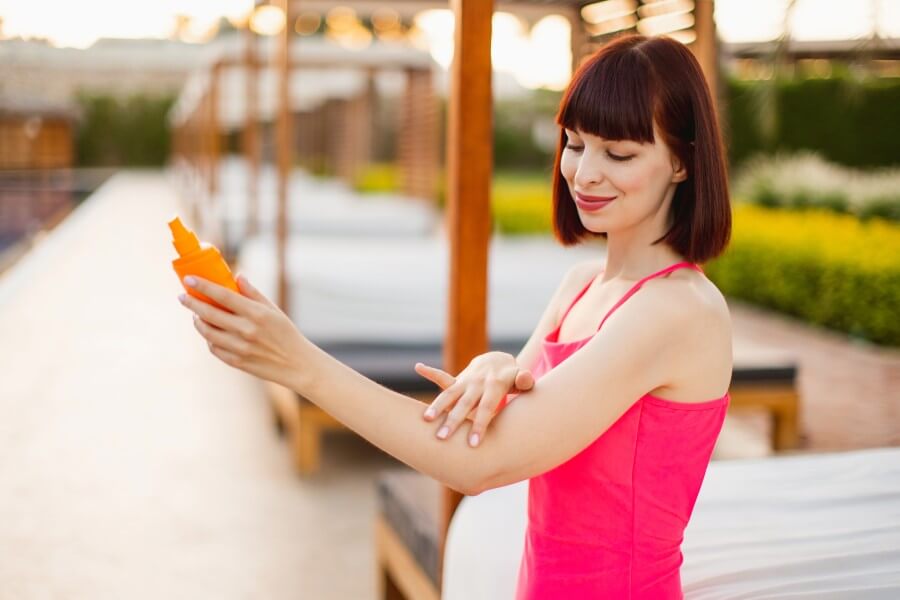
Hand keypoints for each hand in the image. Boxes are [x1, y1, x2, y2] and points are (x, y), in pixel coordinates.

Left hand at [177, 274, 308, 388]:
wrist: (297, 364)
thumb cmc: (286, 334)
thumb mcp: (274, 310)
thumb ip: (253, 294)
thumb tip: (237, 277)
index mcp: (256, 313)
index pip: (223, 295)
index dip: (203, 286)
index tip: (189, 279)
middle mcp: (246, 330)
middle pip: (209, 313)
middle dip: (192, 303)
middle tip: (183, 296)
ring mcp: (240, 347)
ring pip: (208, 332)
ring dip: (198, 322)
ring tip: (195, 315)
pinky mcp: (237, 362)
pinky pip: (214, 348)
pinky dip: (209, 339)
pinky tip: (210, 332)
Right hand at [414, 351, 533, 446]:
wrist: (497, 361)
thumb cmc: (512, 379)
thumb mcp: (521, 380)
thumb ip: (525, 381)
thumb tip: (526, 379)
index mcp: (494, 386)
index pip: (486, 408)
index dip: (480, 425)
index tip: (473, 445)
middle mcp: (478, 383)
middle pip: (464, 404)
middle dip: (453, 420)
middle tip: (442, 438)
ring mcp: (466, 381)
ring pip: (449, 394)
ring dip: (437, 406)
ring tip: (425, 419)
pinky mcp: (458, 380)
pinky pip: (443, 377)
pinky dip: (430, 372)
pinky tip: (419, 367)